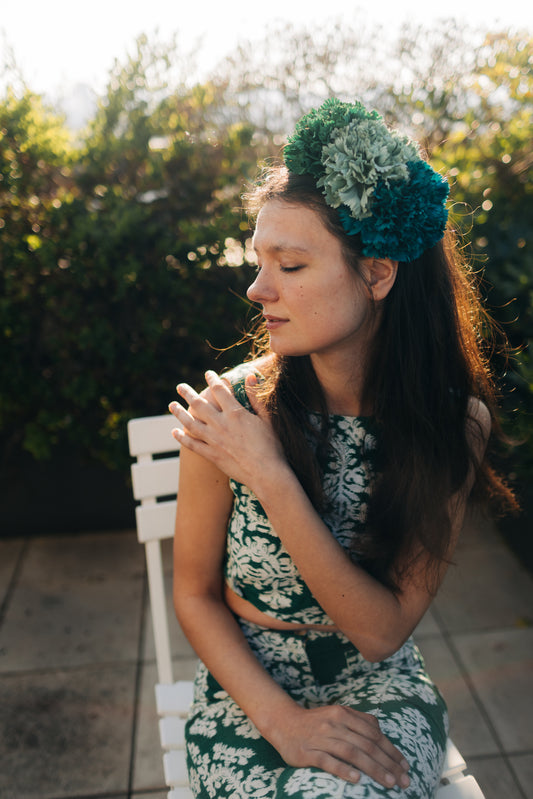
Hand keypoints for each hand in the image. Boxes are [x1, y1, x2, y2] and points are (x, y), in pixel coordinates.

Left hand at [168, 370, 285, 487]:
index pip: (219, 391)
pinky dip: (182, 438)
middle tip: (180, 386)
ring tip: (172, 405)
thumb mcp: (266, 418)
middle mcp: (221, 424)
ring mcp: (214, 440)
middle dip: (188, 393)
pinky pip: (192, 445)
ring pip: (191, 423)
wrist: (266, 473)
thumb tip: (250, 376)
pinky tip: (174, 432)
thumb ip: (256, 397)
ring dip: (179, 413)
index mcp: (235, 413)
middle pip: (199, 404)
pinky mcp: (211, 455)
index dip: (212, 380)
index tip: (208, 373)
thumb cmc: (271, 445)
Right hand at [266, 703, 409, 788]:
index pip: (373, 733)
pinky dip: (344, 770)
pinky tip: (357, 780)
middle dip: (388, 763)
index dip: (391, 750)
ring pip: (352, 753)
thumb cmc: (316, 722)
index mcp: (343, 714)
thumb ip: (359, 720)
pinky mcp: (307, 752)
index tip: (405, 766)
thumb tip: (380, 731)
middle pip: (366, 744)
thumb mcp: (337, 714)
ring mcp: (320, 738)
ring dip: (373, 768)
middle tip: (404, 780)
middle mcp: (334, 724)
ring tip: (389, 782)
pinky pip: (328, 761)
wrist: (284, 723)